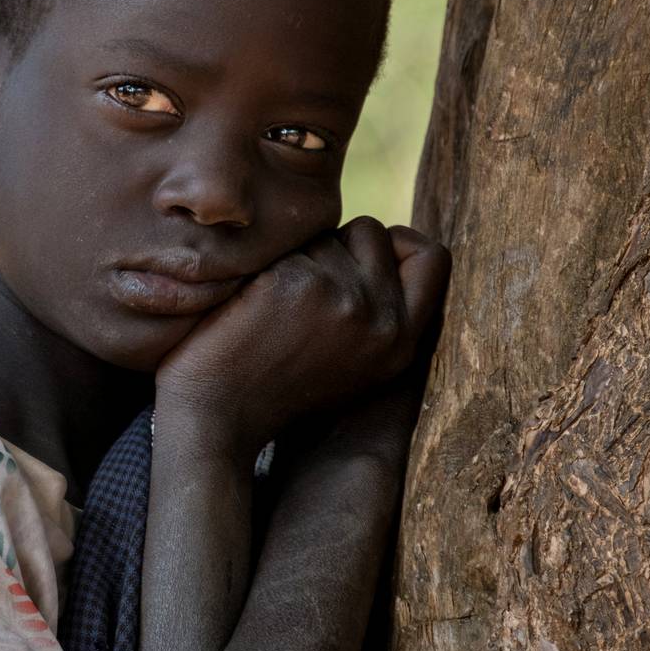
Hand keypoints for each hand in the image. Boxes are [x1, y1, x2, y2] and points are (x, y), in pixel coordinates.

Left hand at [154, 217, 449, 459]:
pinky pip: (290, 239)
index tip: (360, 256)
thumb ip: (379, 311)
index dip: (399, 242)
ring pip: (328, 232)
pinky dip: (266, 260)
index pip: (434, 258)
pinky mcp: (301, 284)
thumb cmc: (272, 382)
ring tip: (273, 302)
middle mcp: (384, 324)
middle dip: (338, 244)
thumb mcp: (352, 359)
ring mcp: (346, 302)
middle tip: (302, 289)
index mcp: (401, 344)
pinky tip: (250, 300)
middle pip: (374, 232)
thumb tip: (390, 243)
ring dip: (300, 252)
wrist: (215, 418)